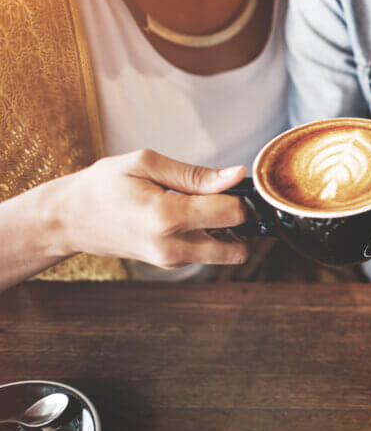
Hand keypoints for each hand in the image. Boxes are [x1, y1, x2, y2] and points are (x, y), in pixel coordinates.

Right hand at [55, 149, 250, 267]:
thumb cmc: (104, 186)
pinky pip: (207, 253)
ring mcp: (171, 261)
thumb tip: (236, 176)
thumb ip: (195, 174)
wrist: (70, 219)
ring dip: (227, 232)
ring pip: (226, 254)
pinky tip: (186, 217)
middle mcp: (172, 247)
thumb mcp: (146, 165)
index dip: (241, 196)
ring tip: (201, 207)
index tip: (229, 183)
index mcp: (167, 217)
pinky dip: (209, 237)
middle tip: (224, 200)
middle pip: (239, 248)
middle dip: (242, 223)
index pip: (233, 214)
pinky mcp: (170, 265)